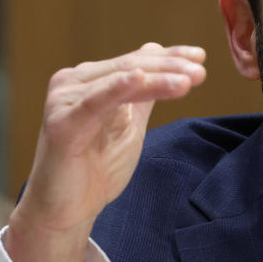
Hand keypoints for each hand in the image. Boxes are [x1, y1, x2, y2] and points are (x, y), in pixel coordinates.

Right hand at [6, 43, 205, 261]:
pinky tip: (138, 78)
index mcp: (90, 80)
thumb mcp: (130, 124)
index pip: (136, 61)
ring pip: (119, 81)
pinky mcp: (61, 123)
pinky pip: (93, 103)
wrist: (68, 210)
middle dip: (169, 68)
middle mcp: (73, 82)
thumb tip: (155, 51)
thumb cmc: (96, 168)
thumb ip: (142, 92)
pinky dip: (115, 88)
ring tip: (188, 80)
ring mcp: (64, 100)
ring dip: (156, 79)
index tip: (201, 56)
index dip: (170, 56)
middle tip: (200, 72)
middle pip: (130, 68)